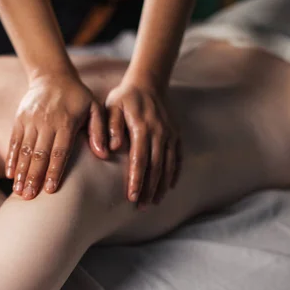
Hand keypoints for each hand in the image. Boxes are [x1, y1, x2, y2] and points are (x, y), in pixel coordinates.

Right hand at [6, 72, 108, 199]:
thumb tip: (104, 153)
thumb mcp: (94, 108)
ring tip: (19, 191)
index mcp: (65, 122)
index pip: (59, 151)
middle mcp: (46, 122)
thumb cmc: (77, 97)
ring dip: (21, 172)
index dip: (54, 171)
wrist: (51, 76)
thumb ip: (99, 130)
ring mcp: (30, 121)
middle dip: (34, 177)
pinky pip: (14, 141)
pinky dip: (11, 158)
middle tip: (30, 197)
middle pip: (39, 154)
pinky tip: (10, 174)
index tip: (50, 190)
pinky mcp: (19, 119)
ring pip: (25, 150)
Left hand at [105, 80, 181, 205]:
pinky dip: (175, 174)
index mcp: (142, 127)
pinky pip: (178, 158)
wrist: (148, 82)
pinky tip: (169, 188)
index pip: (140, 159)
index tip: (132, 196)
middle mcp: (160, 133)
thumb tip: (113, 148)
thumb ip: (111, 126)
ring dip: (162, 186)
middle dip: (149, 189)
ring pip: (168, 165)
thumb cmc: (125, 97)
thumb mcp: (112, 106)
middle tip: (141, 207)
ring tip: (154, 203)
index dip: (136, 179)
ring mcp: (170, 134)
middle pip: (155, 167)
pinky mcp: (176, 135)